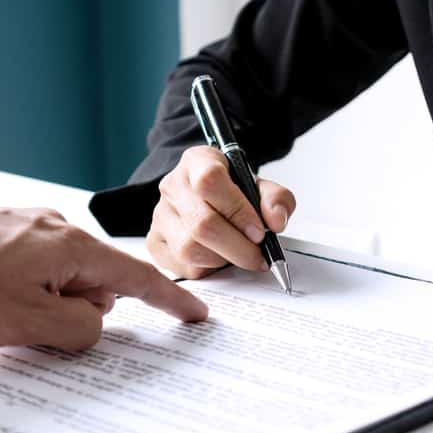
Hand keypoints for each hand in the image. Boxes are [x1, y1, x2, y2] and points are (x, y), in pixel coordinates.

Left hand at [0, 201, 207, 349]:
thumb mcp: (28, 323)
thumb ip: (80, 329)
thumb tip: (96, 324)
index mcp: (74, 250)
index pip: (139, 279)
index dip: (171, 302)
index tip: (195, 315)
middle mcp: (59, 232)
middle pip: (95, 285)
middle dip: (77, 313)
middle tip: (34, 327)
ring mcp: (32, 230)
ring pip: (62, 281)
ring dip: (45, 304)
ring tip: (0, 311)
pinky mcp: (8, 234)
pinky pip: (36, 271)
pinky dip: (26, 292)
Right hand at [147, 145, 296, 277]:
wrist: (210, 202)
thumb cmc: (234, 194)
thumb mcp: (260, 188)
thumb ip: (277, 199)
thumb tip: (276, 222)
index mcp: (197, 161)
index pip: (210, 181)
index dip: (238, 211)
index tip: (260, 231)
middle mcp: (173, 186)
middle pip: (201, 223)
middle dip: (238, 248)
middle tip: (258, 256)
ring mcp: (160, 216)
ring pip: (190, 249)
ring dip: (224, 260)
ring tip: (239, 255)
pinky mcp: (155, 243)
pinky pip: (183, 267)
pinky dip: (208, 271)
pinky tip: (219, 260)